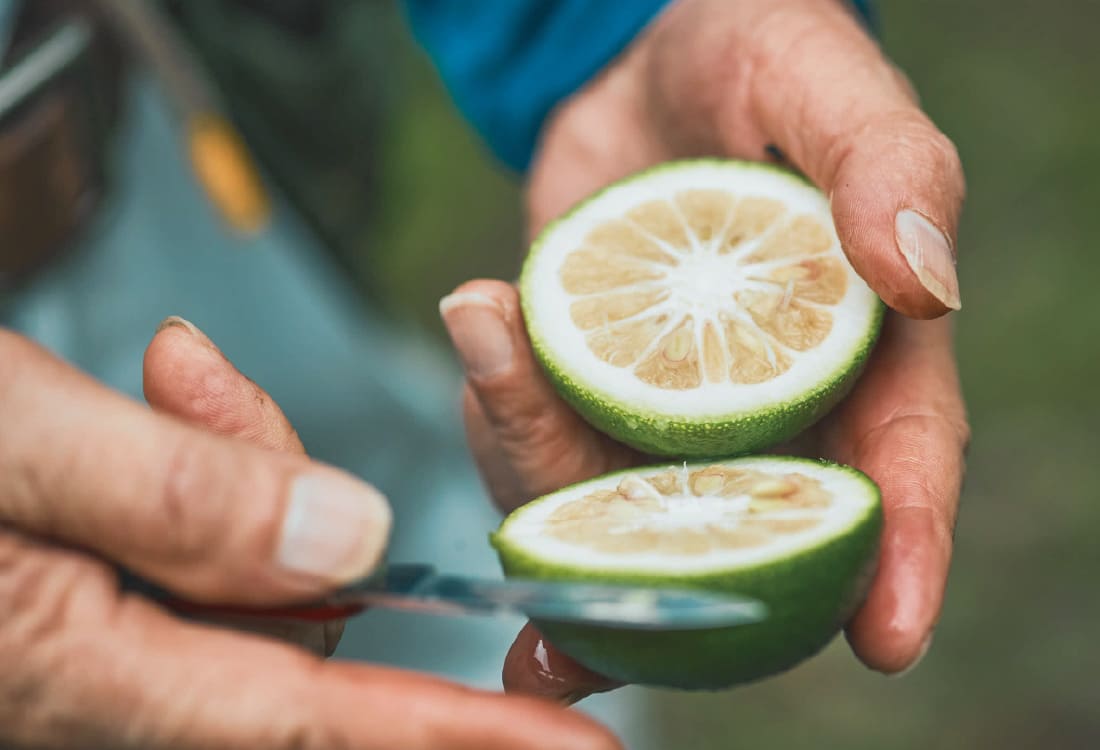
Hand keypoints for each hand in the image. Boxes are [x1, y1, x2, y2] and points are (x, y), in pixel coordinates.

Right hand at [0, 322, 619, 748]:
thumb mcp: (0, 440)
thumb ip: (173, 498)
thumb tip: (351, 546)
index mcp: (80, 670)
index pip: (319, 725)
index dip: (455, 740)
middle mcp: (98, 677)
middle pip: (287, 625)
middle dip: (286, 505)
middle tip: (195, 387)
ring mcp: (91, 643)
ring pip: (246, 575)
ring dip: (233, 466)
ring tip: (162, 373)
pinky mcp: (86, 595)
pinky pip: (192, 548)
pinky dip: (196, 468)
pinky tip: (155, 393)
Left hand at [441, 0, 968, 700]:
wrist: (641, 57)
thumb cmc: (757, 58)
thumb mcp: (825, 83)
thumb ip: (886, 166)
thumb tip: (925, 279)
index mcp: (860, 354)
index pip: (899, 470)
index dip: (906, 560)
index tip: (884, 640)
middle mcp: (767, 408)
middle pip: (736, 527)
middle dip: (666, 563)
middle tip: (592, 570)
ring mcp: (668, 409)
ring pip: (623, 505)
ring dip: (550, 474)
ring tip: (498, 356)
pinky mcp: (587, 391)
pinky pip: (547, 448)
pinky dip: (504, 426)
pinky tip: (481, 352)